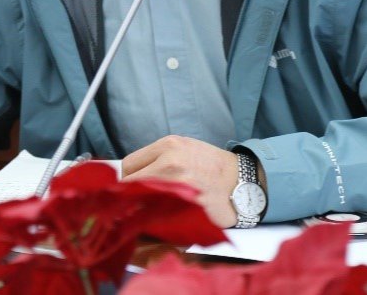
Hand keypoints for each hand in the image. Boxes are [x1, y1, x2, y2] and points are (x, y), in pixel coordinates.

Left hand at [121, 135, 242, 227]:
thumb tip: (132, 173)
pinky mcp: (184, 206)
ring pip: (140, 200)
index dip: (125, 179)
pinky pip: (157, 215)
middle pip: (129, 183)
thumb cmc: (213, 166)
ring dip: (139, 208)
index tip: (125, 188)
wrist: (241, 181)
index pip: (128, 164)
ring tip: (145, 213)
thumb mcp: (184, 149)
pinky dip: (154, 219)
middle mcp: (169, 162)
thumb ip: (158, 158)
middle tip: (132, 204)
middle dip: (128, 195)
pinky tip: (158, 220)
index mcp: (168, 146)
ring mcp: (177, 185)